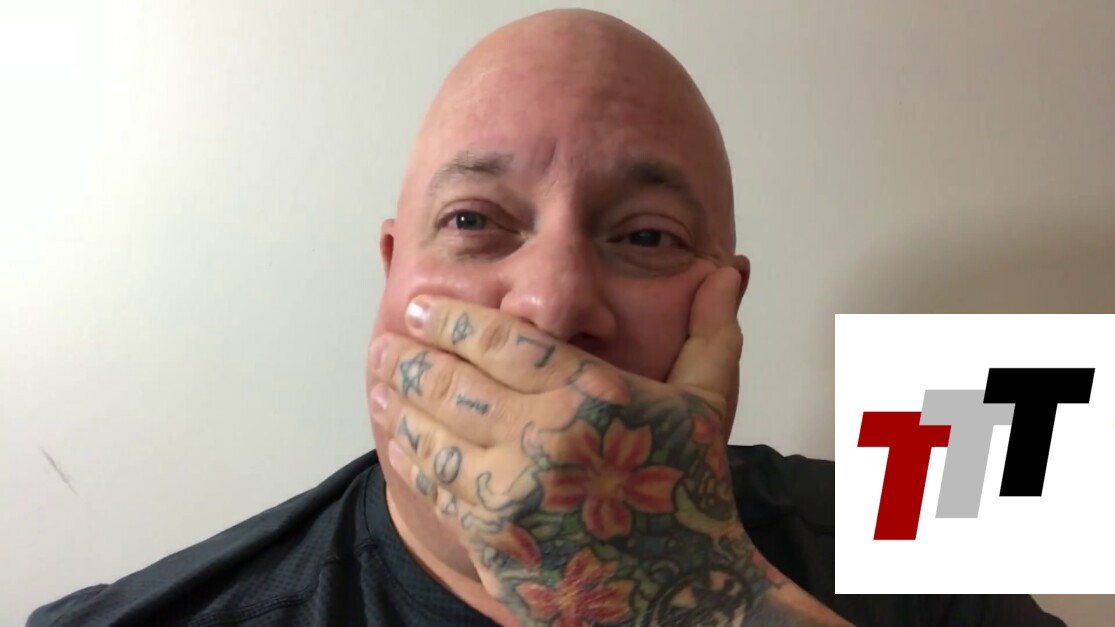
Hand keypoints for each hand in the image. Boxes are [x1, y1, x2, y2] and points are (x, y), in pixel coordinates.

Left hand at [368, 268, 845, 625]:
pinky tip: (397, 431)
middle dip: (414, 353)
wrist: (679, 596)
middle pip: (454, 381)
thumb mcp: (708, 406)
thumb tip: (729, 270)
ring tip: (382, 373)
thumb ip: (709, 331)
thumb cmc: (691, 494)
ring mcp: (512, 493)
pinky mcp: (491, 536)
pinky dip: (409, 450)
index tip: (422, 305)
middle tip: (393, 335)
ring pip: (432, 430)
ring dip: (399, 397)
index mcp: (594, 398)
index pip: (504, 342)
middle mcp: (546, 441)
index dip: (453, 318)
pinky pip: (435, 483)